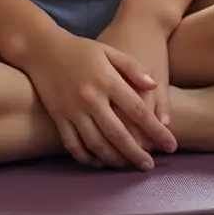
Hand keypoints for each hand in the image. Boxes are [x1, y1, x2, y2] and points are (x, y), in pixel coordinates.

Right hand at [21, 26, 175, 170]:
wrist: (42, 48)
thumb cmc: (80, 49)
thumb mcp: (109, 50)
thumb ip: (132, 68)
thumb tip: (153, 87)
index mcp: (107, 80)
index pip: (138, 111)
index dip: (156, 131)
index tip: (171, 145)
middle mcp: (91, 98)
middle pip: (119, 134)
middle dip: (137, 154)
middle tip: (149, 166)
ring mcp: (73, 110)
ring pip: (96, 144)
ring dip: (114, 160)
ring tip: (126, 166)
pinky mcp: (58, 118)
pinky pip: (74, 146)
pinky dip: (87, 159)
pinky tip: (99, 163)